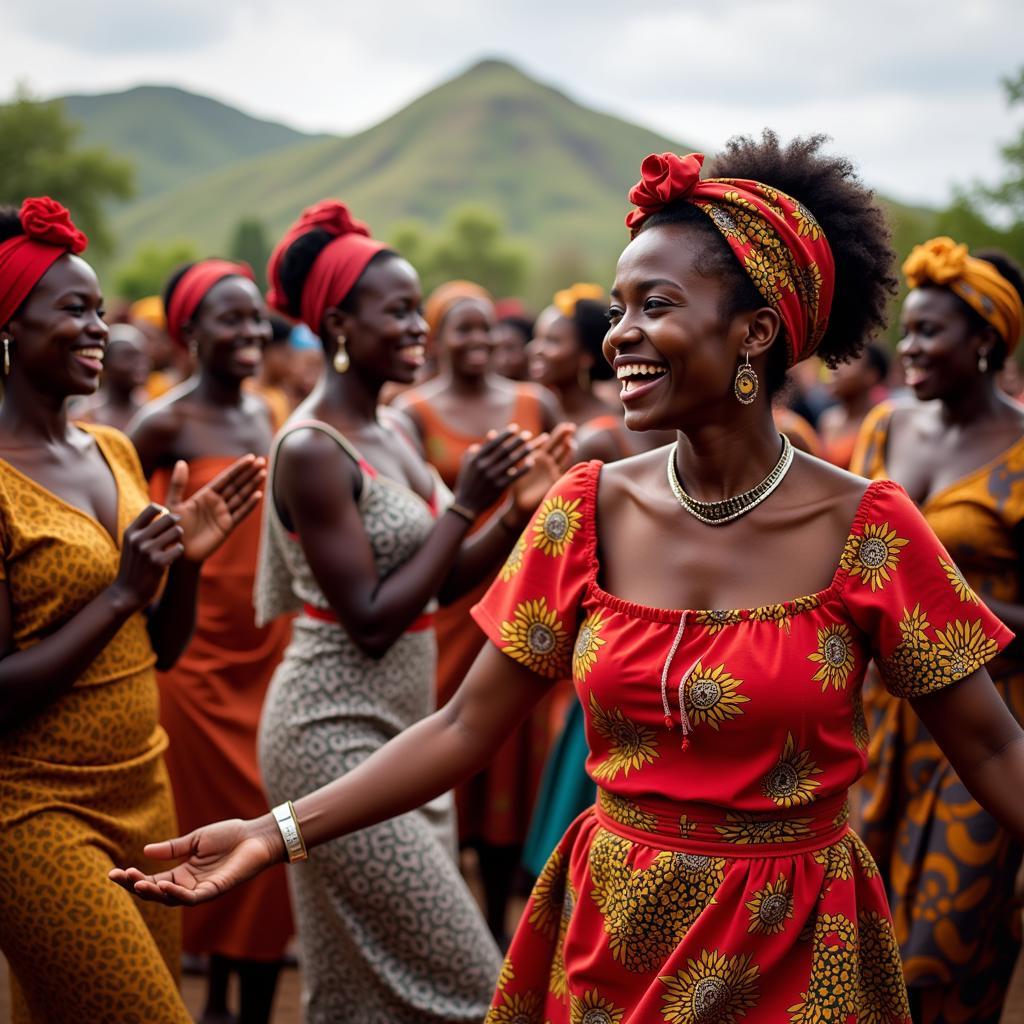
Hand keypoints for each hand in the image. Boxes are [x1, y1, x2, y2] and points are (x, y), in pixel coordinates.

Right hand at [108, 504, 184, 611]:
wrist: (126, 592)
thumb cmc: (133, 565)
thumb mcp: (131, 543)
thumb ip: (144, 528)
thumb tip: (165, 511)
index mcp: (131, 531)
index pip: (152, 508)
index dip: (164, 511)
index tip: (166, 519)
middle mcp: (138, 539)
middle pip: (169, 518)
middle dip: (175, 524)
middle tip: (174, 534)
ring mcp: (148, 551)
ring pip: (177, 532)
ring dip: (178, 539)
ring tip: (172, 546)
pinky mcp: (158, 563)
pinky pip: (179, 548)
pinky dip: (178, 552)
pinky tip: (170, 559)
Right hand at [108, 815, 282, 906]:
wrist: (256, 835)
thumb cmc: (230, 836)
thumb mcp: (196, 840)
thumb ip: (172, 849)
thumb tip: (145, 852)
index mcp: (182, 873)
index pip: (152, 880)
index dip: (133, 878)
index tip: (112, 873)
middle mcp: (188, 885)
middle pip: (156, 892)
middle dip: (136, 886)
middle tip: (119, 877)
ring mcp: (200, 890)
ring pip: (170, 899)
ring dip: (152, 892)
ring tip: (135, 883)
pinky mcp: (214, 891)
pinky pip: (191, 898)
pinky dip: (176, 893)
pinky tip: (163, 885)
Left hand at [166, 455, 266, 561]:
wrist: (178, 551)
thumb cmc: (172, 528)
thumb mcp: (173, 503)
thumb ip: (178, 484)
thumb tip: (181, 462)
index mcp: (206, 495)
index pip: (226, 478)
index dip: (238, 468)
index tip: (250, 458)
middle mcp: (217, 503)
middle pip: (237, 485)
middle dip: (249, 473)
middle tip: (262, 461)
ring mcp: (223, 514)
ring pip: (241, 496)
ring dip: (252, 485)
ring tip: (263, 473)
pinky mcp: (227, 527)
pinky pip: (240, 513)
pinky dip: (250, 505)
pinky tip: (258, 494)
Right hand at [452, 425, 534, 516]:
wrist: (466, 504)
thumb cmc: (468, 481)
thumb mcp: (469, 463)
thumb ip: (480, 447)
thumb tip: (493, 433)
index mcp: (476, 458)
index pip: (494, 443)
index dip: (505, 435)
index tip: (515, 428)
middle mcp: (484, 466)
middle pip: (504, 450)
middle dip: (517, 441)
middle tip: (528, 434)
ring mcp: (492, 477)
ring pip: (511, 461)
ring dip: (523, 452)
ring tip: (533, 445)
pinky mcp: (499, 487)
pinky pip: (515, 475)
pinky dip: (523, 468)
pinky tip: (531, 462)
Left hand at [511, 422, 576, 513]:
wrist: (520, 505)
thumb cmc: (514, 485)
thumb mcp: (509, 464)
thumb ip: (503, 448)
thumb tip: (491, 431)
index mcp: (536, 457)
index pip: (546, 443)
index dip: (554, 435)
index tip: (563, 425)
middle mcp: (546, 463)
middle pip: (556, 447)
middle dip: (563, 437)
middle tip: (570, 426)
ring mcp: (551, 471)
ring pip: (561, 457)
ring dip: (566, 450)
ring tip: (570, 441)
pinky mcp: (553, 481)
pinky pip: (562, 471)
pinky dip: (566, 465)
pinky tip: (571, 461)